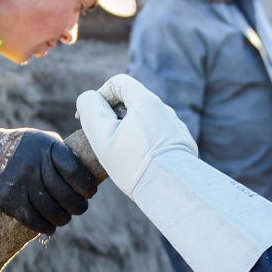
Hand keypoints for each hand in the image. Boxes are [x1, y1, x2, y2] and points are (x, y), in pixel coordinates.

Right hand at [0, 123, 97, 234]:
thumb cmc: (17, 148)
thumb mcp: (40, 140)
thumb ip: (60, 153)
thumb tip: (86, 173)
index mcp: (47, 148)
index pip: (76, 172)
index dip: (87, 187)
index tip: (89, 193)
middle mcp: (35, 165)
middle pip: (67, 196)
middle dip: (78, 207)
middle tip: (78, 208)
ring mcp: (22, 184)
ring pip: (53, 211)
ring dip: (63, 219)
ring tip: (63, 218)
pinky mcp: (9, 200)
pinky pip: (34, 220)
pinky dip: (46, 227)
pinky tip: (50, 227)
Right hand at [76, 73, 198, 197]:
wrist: (172, 189)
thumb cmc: (134, 163)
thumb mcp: (102, 136)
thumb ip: (91, 110)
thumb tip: (88, 98)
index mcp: (146, 101)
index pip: (118, 82)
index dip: (100, 96)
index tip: (92, 118)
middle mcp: (164, 109)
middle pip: (133, 102)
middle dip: (115, 116)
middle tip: (105, 140)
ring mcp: (176, 126)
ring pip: (146, 120)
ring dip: (131, 131)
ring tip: (124, 155)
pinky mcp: (183, 143)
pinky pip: (159, 136)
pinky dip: (147, 143)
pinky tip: (141, 163)